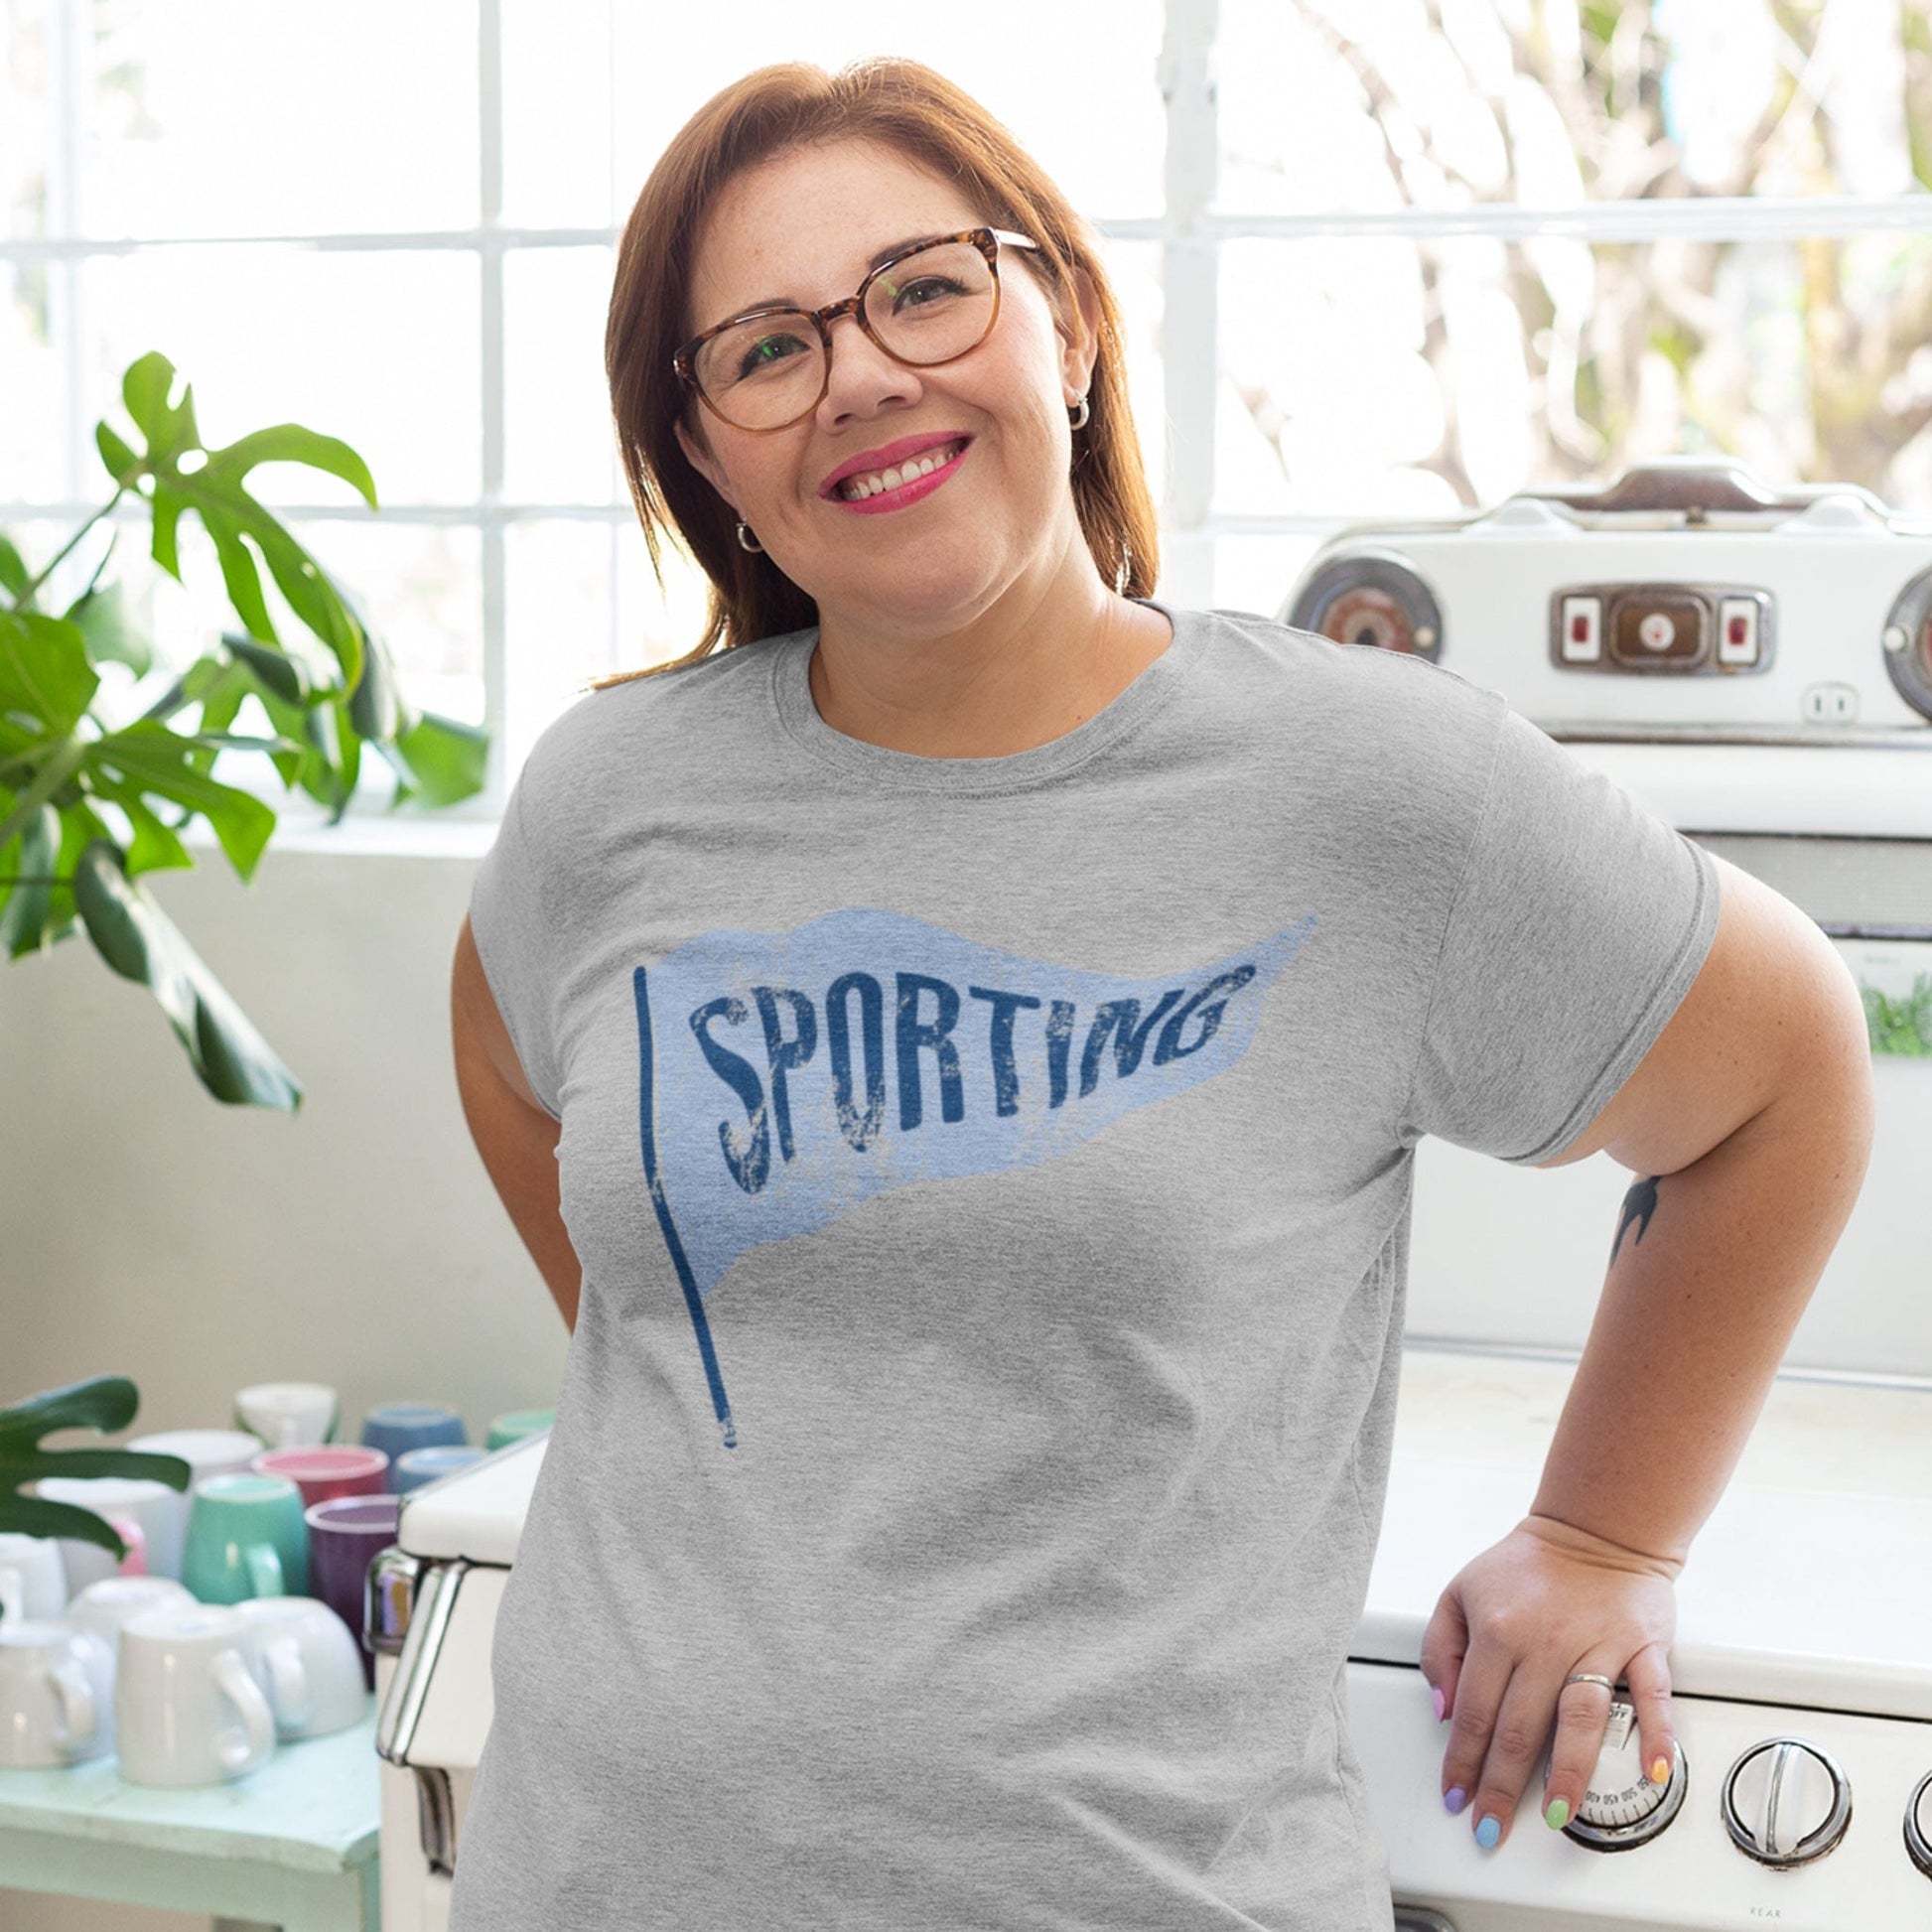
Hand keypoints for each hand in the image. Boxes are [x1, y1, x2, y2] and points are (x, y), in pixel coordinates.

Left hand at [1418, 1513, 1681, 1849]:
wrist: (1594, 1528)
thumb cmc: (1527, 1566)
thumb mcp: (1461, 1592)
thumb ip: (1441, 1649)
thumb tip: (1444, 1708)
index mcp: (1497, 1630)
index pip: (1474, 1711)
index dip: (1462, 1761)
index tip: (1455, 1797)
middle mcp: (1545, 1642)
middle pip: (1519, 1728)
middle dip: (1501, 1787)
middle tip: (1491, 1828)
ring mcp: (1597, 1645)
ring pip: (1579, 1719)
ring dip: (1566, 1774)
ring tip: (1556, 1817)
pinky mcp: (1643, 1646)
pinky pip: (1652, 1695)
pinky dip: (1658, 1734)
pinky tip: (1655, 1771)